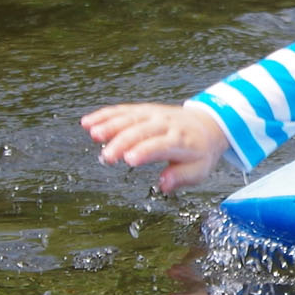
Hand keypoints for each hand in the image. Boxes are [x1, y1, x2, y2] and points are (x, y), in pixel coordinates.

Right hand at [83, 102, 230, 191]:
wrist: (206, 125)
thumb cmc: (199, 152)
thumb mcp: (199, 170)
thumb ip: (181, 177)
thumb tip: (164, 184)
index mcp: (181, 141)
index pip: (161, 145)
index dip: (145, 151)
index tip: (129, 159)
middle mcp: (166, 124)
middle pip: (141, 131)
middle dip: (122, 142)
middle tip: (106, 157)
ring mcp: (153, 115)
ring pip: (129, 117)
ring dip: (110, 124)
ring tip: (94, 134)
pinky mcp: (143, 110)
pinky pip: (122, 110)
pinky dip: (105, 115)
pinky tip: (88, 122)